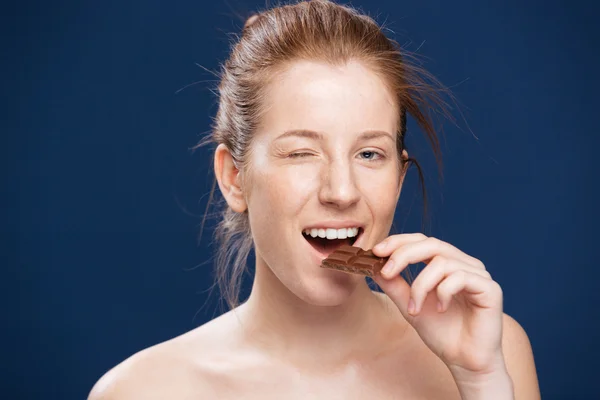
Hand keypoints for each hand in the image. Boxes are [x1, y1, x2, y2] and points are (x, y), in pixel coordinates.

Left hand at [371, 233, 505, 377]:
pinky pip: (460, 277)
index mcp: (448, 263)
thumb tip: (374, 266)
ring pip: (442, 262)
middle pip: (432, 244)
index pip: (423, 241)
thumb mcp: (409, 305)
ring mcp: (479, 274)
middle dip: (404, 255)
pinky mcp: (490, 288)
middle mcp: (465, 264)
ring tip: (414, 309)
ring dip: (421, 285)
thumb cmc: (441, 333)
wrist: (464, 362)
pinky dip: (442, 292)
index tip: (376, 251)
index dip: (399, 242)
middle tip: (386, 272)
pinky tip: (440, 310)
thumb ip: (394, 285)